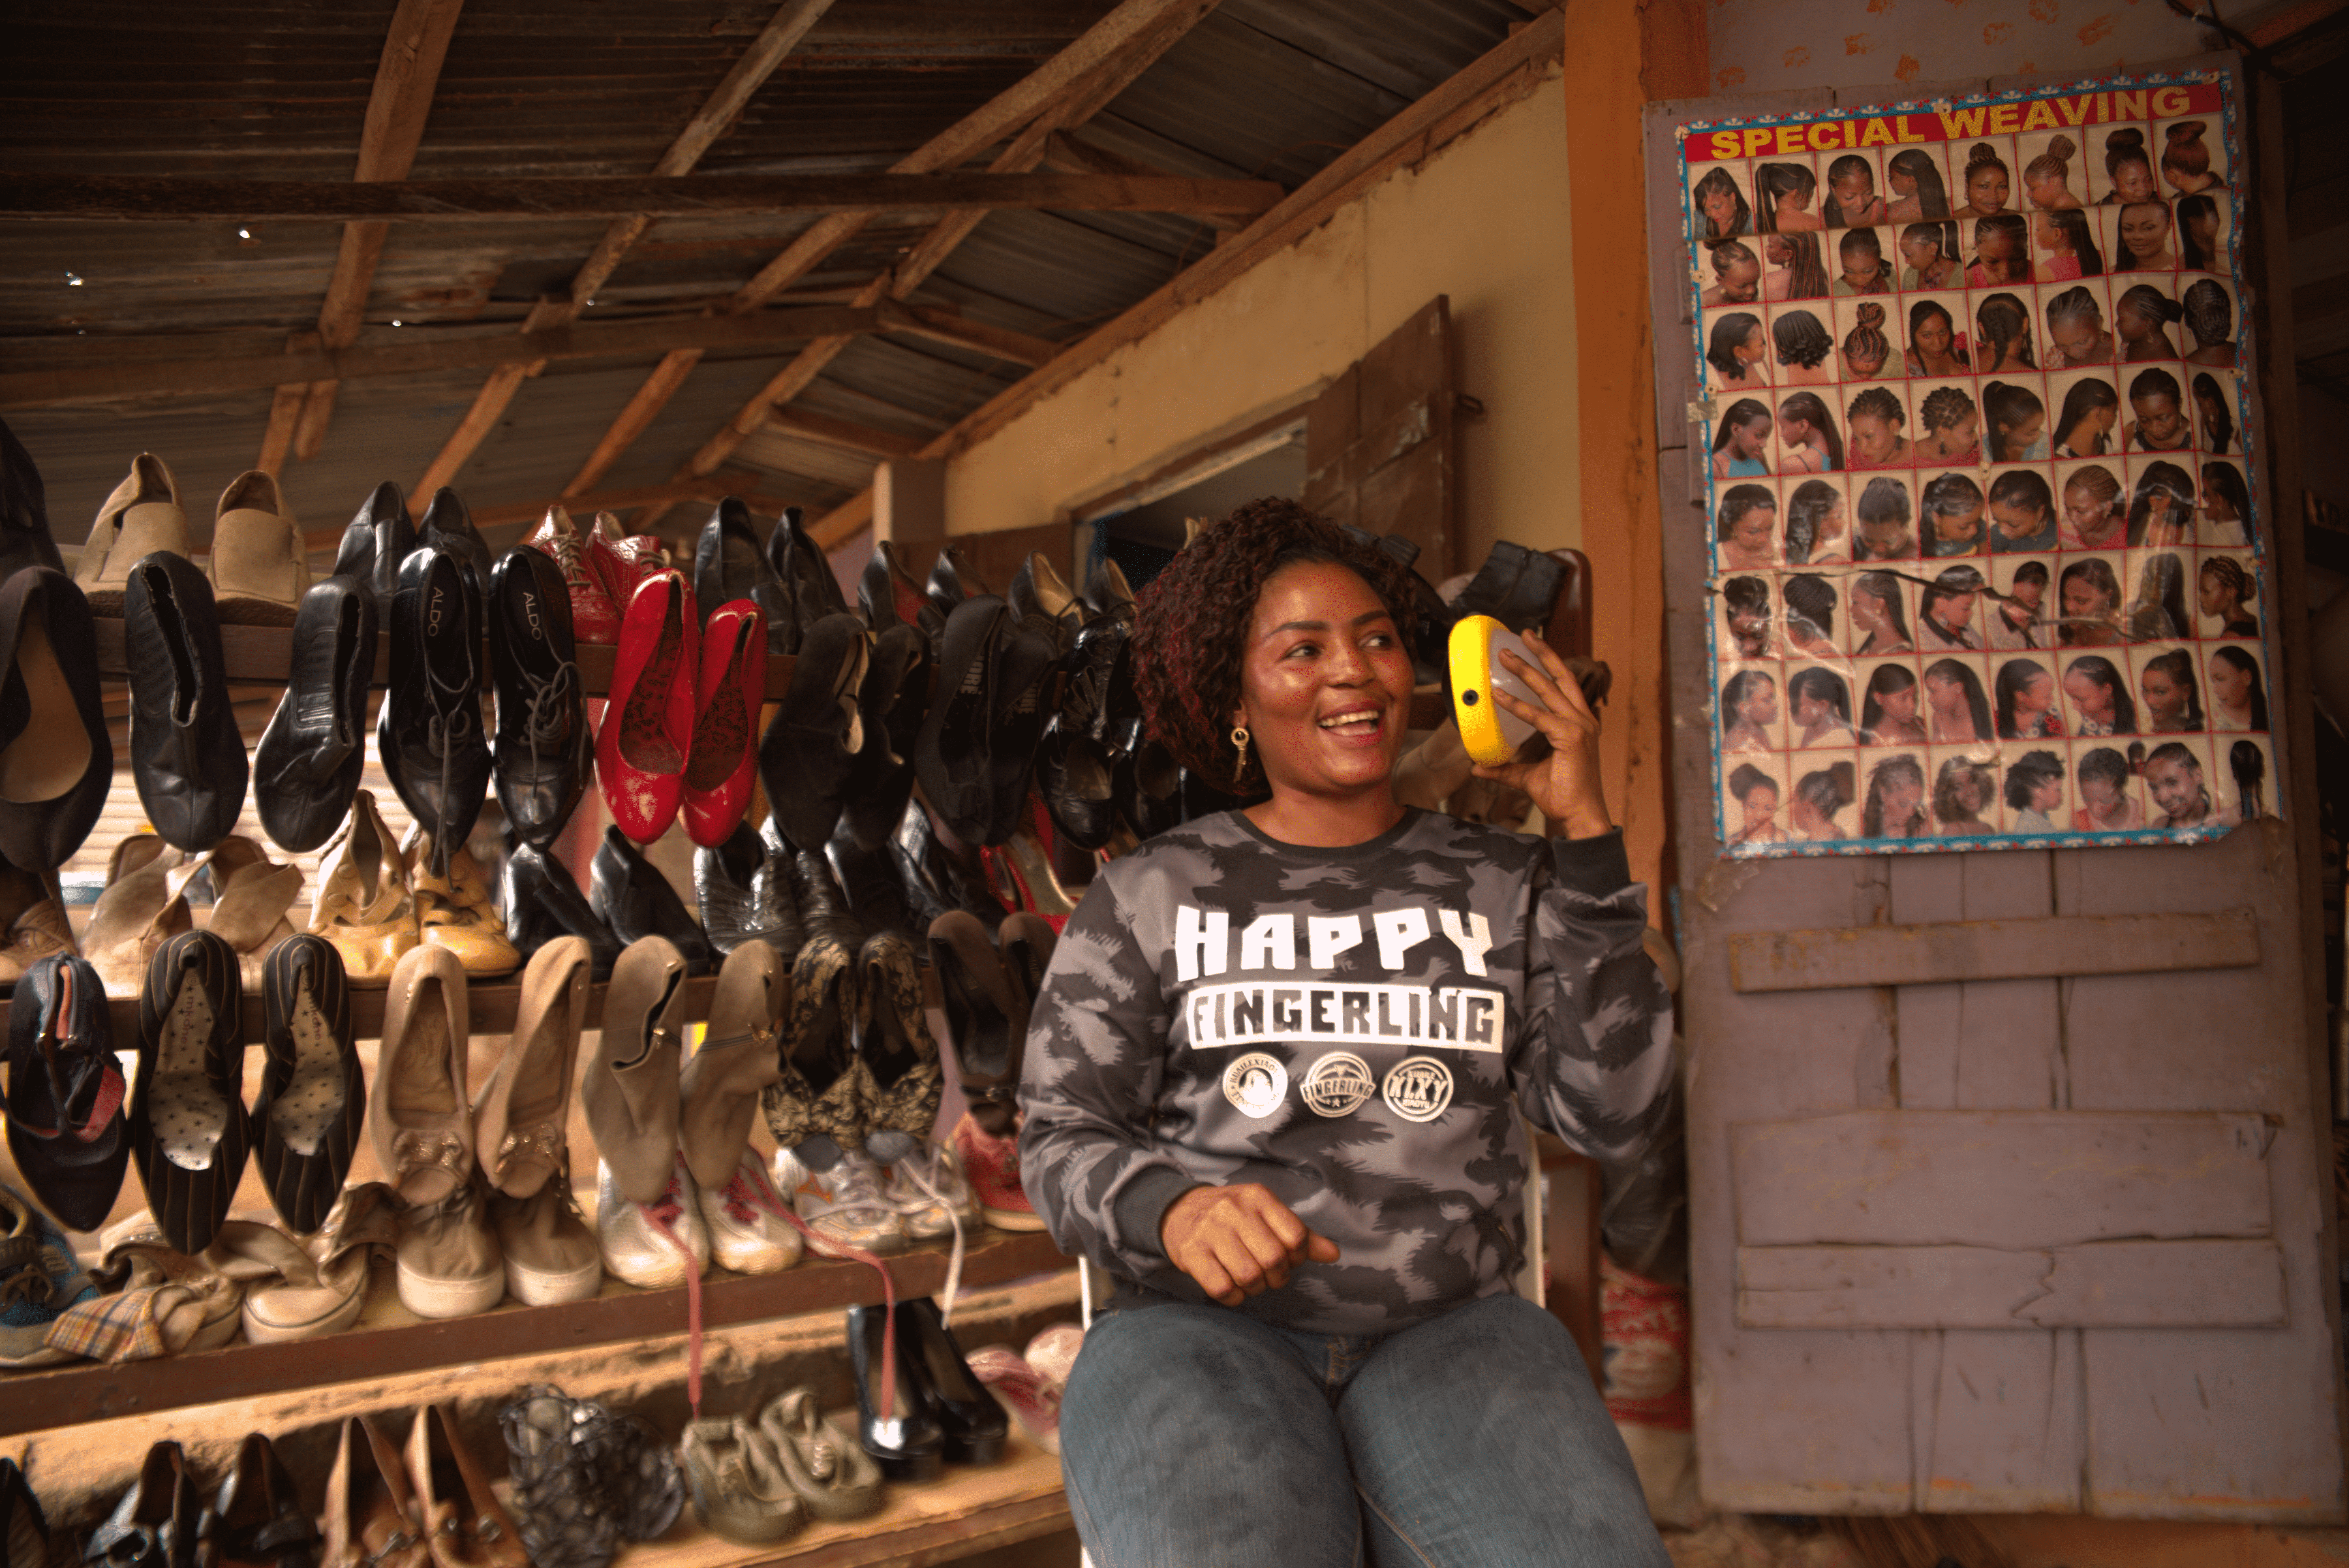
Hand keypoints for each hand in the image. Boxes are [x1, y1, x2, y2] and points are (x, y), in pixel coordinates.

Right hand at [1160, 1184, 1339, 1306]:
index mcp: (1258, 1197)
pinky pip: (1222, 1289)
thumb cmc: (1233, 1217)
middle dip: (1278, 1277)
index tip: (1289, 1260)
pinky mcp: (1191, 1254)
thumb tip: (1334, 1254)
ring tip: (1251, 1281)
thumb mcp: (1266, 1215)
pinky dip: (1234, 1297)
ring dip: (1255, 1288)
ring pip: (1248, 1276)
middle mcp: (1233, 1210)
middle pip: (1274, 1259)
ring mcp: (1210, 1231)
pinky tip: (1233, 1289)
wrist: (1180, 1212)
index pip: (1296, 1236)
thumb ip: (1301, 1235)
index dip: (1298, 1257)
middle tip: (1270, 1276)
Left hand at [1474, 627, 1612, 837]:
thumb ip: (1506, 769)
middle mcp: (1583, 720)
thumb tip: (1479, 766)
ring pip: (1550, 689)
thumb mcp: (1529, 777)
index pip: (1564, 686)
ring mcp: (1579, 726)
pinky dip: (1517, 705)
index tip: (1533, 646)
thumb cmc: (1563, 796)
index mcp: (1579, 723)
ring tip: (1505, 656)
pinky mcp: (1571, 737)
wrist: (1580, 815)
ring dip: (1527, 669)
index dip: (1550, 664)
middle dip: (1542, 653)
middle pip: (1562, 677)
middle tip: (1524, 634)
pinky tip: (1498, 696)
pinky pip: (1539, 716)